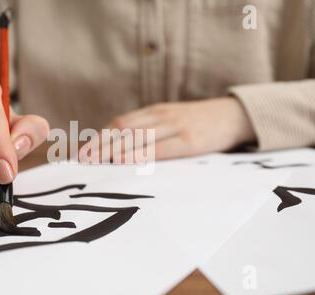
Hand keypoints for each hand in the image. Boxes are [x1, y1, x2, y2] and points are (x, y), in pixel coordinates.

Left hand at [80, 97, 255, 162]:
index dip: (99, 137)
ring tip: (94, 163)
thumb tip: (120, 151)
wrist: (234, 116)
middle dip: (99, 146)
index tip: (82, 152)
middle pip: (123, 129)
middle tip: (80, 161)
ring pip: (137, 137)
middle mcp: (161, 116)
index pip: (119, 123)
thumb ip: (150, 130)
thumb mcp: (171, 121)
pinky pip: (160, 148)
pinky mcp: (190, 140)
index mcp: (154, 112)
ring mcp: (176, 126)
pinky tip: (124, 162)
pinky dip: (139, 155)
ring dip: (112, 150)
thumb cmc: (197, 123)